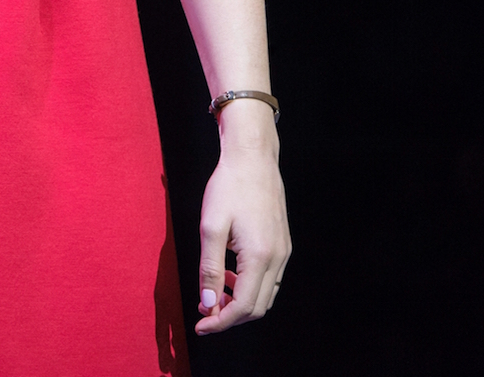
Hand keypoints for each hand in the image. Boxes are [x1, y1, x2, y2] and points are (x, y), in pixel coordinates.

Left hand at [195, 128, 290, 334]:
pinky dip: (250, 285)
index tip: (200, 326)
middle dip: (230, 316)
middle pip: (258, 307)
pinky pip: (269, 278)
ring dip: (241, 301)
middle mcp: (278, 258)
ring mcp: (283, 251)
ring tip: (215, 291)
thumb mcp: (211, 226)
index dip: (221, 322)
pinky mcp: (283, 243)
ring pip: (265, 294)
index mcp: (260, 256)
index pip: (244, 307)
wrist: (252, 156)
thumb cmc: (229, 186)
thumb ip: (210, 269)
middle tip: (205, 311)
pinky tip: (230, 272)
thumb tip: (209, 304)